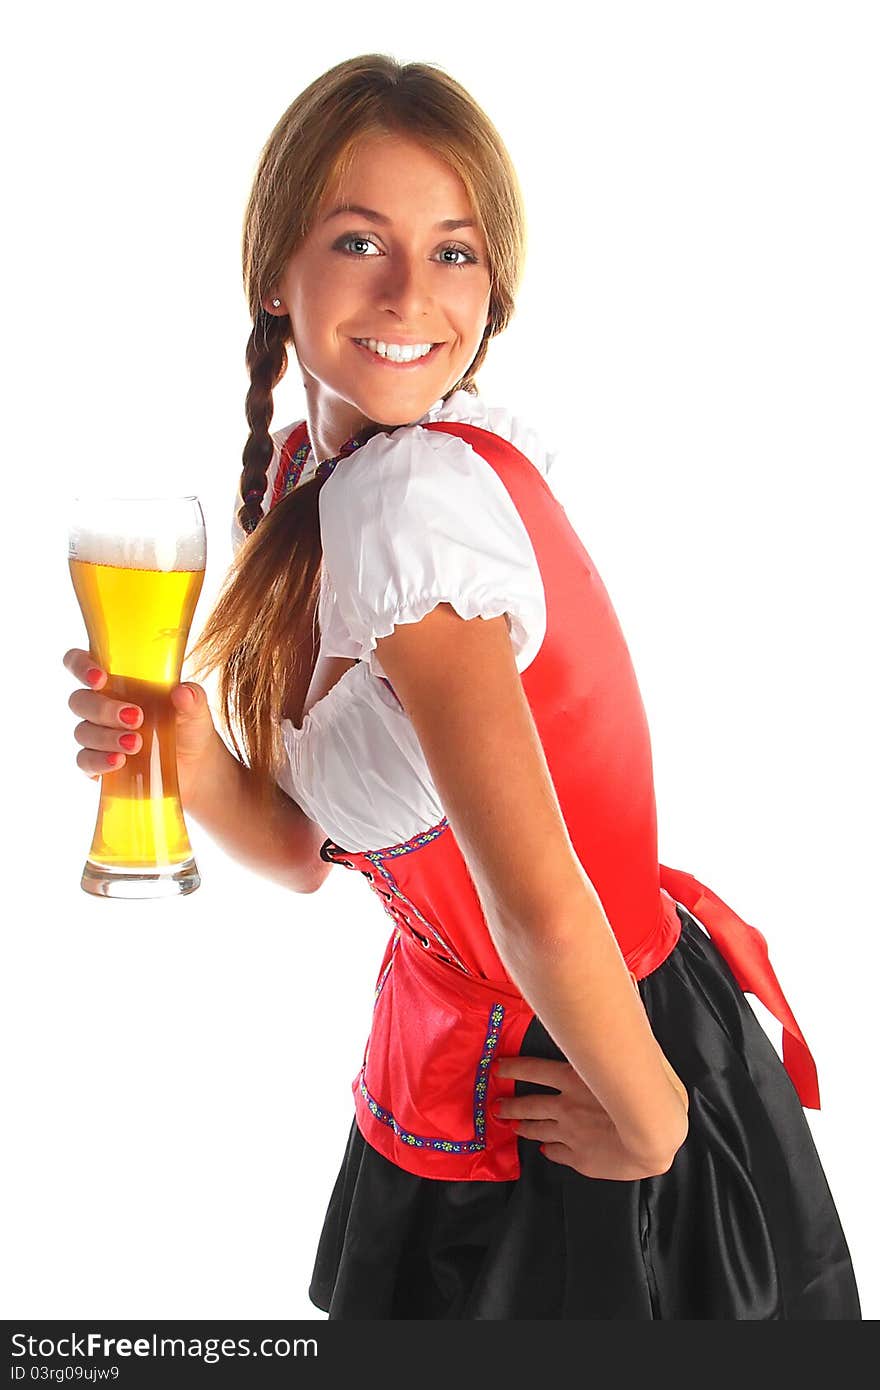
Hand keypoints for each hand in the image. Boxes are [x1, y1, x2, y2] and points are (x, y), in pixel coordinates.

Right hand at [64, 648, 217, 798]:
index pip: (79, 662)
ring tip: (136, 743)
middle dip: (103, 709)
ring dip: (106, 737)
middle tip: (135, 717)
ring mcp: (98, 735)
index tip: (100, 679)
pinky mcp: (99, 764)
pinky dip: (99, 762)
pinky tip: (118, 761)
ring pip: (82, 732)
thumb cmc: (188, 725)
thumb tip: (183, 692)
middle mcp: (101, 705)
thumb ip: (192, 697)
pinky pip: (85, 762)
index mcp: (116, 681)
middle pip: (79, 701)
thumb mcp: (195, 709)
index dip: (80, 666)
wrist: (196, 765)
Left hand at [493, 1054, 678, 1180]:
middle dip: (510, 1105)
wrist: (650, 1136)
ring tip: (512, 1126)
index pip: (534, 1069)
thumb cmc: (645, 1093)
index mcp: (574, 1078)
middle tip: (496, 1106)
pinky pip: (558, 1153)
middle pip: (530, 1104)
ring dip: (524, 1128)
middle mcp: (566, 1106)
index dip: (513, 1068)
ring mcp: (571, 1133)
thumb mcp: (629, 1053)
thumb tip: (624, 1001)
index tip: (498, 1068)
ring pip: (539, 1130)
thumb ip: (619, 1037)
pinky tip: (545, 1151)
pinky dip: (550, 1151)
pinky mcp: (579, 1157)